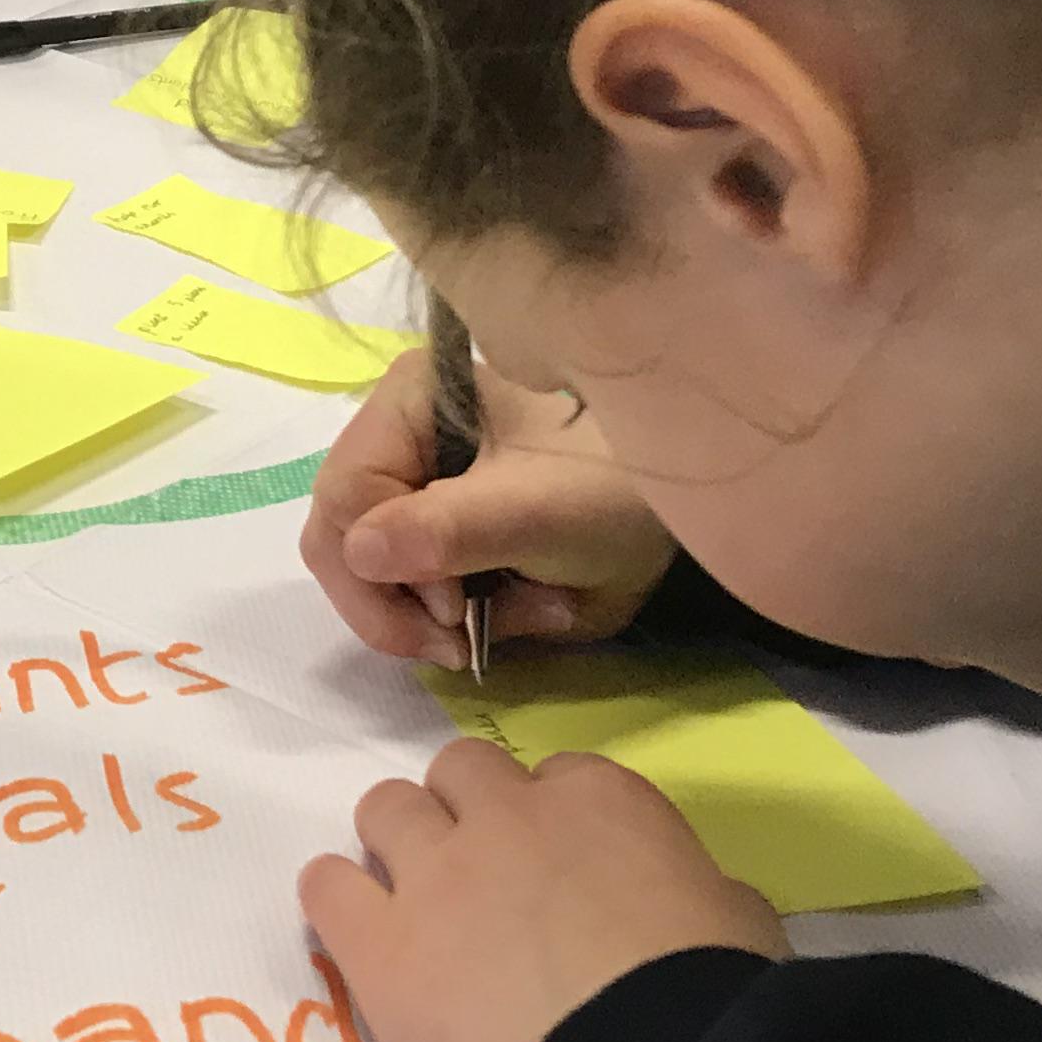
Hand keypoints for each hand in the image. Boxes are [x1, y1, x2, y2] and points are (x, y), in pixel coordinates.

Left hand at [301, 739, 786, 1041]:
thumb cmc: (712, 1001)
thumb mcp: (738, 918)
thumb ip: (693, 885)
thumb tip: (686, 899)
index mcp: (602, 800)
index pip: (555, 777)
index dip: (552, 826)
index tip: (559, 873)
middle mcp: (507, 814)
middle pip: (458, 773)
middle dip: (468, 816)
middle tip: (484, 884)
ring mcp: (434, 873)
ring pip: (384, 807)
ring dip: (399, 844)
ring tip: (417, 907)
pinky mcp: (378, 944)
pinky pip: (324, 886)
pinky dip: (338, 899)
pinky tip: (360, 932)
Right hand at [303, 345, 680, 666]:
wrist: (701, 487)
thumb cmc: (622, 484)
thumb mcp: (542, 514)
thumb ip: (452, 532)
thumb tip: (359, 551)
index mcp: (411, 396)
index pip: (342, 501)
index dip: (382, 575)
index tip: (453, 617)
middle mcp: (400, 422)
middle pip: (341, 532)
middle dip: (393, 602)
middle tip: (456, 645)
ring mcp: (422, 465)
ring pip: (371, 559)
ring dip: (427, 611)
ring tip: (500, 624)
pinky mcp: (448, 507)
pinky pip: (413, 569)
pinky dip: (453, 605)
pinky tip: (513, 606)